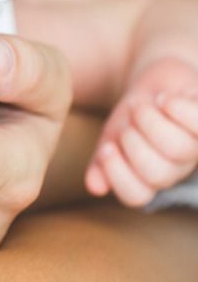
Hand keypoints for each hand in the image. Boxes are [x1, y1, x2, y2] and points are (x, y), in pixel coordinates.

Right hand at [85, 57, 197, 206]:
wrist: (155, 86)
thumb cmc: (134, 117)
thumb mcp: (111, 137)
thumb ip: (101, 163)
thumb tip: (94, 187)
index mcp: (147, 177)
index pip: (136, 195)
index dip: (118, 174)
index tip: (107, 147)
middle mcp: (174, 168)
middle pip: (157, 175)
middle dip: (133, 143)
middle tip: (127, 122)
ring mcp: (193, 148)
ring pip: (177, 149)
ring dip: (150, 120)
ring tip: (140, 105)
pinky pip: (197, 124)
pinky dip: (175, 107)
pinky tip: (163, 99)